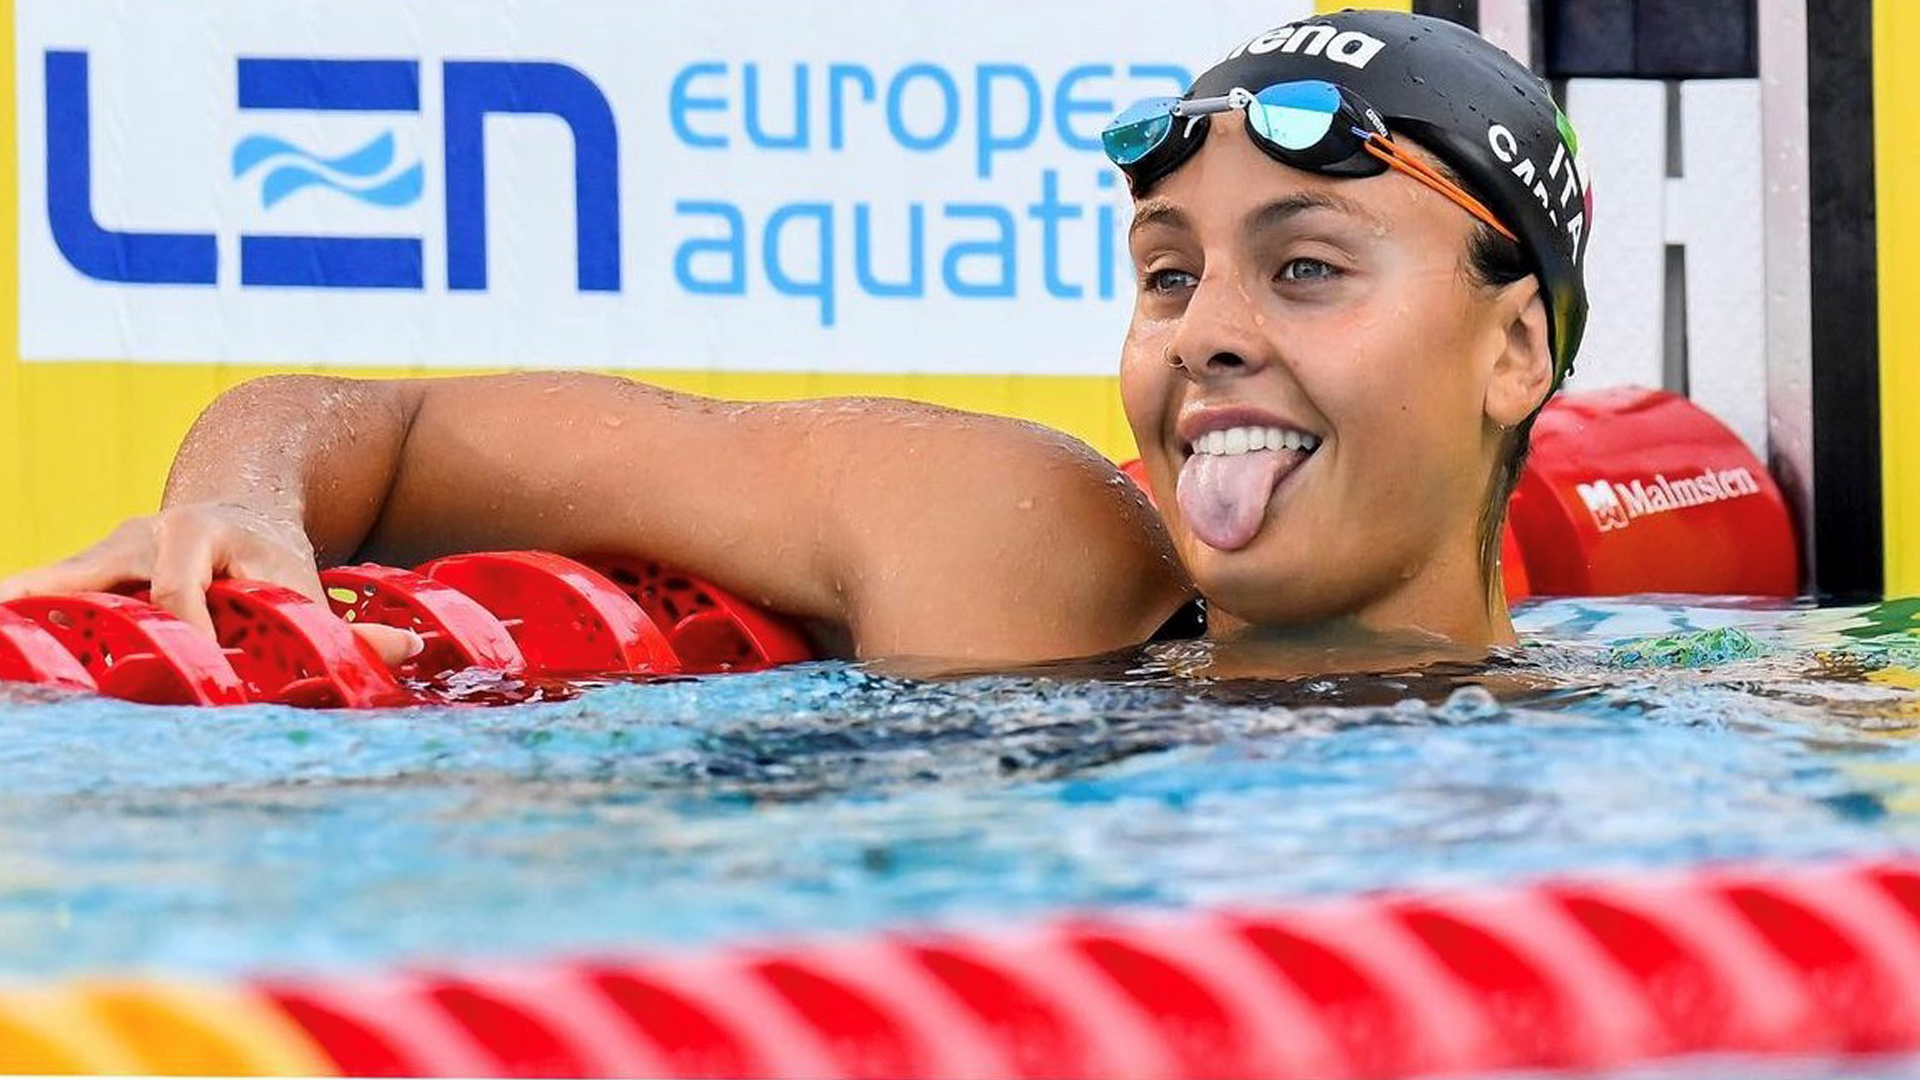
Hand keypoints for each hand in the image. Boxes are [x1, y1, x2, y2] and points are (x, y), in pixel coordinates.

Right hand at [0, 503, 422, 667]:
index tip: (188, 679)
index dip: (185, 636)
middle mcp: (148, 536)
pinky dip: (23, 605)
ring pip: (67, 581)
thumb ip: (352, 625)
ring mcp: (111, 551)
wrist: (236, 499)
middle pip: (115, 585)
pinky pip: (48, 589)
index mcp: (204, 535)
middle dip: (103, 631)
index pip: (186, 593)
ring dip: (37, 605)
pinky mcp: (86, 569)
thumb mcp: (306, 584)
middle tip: (89, 684)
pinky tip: (5, 627)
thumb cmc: (270, 557)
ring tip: (7, 640)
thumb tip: (406, 650)